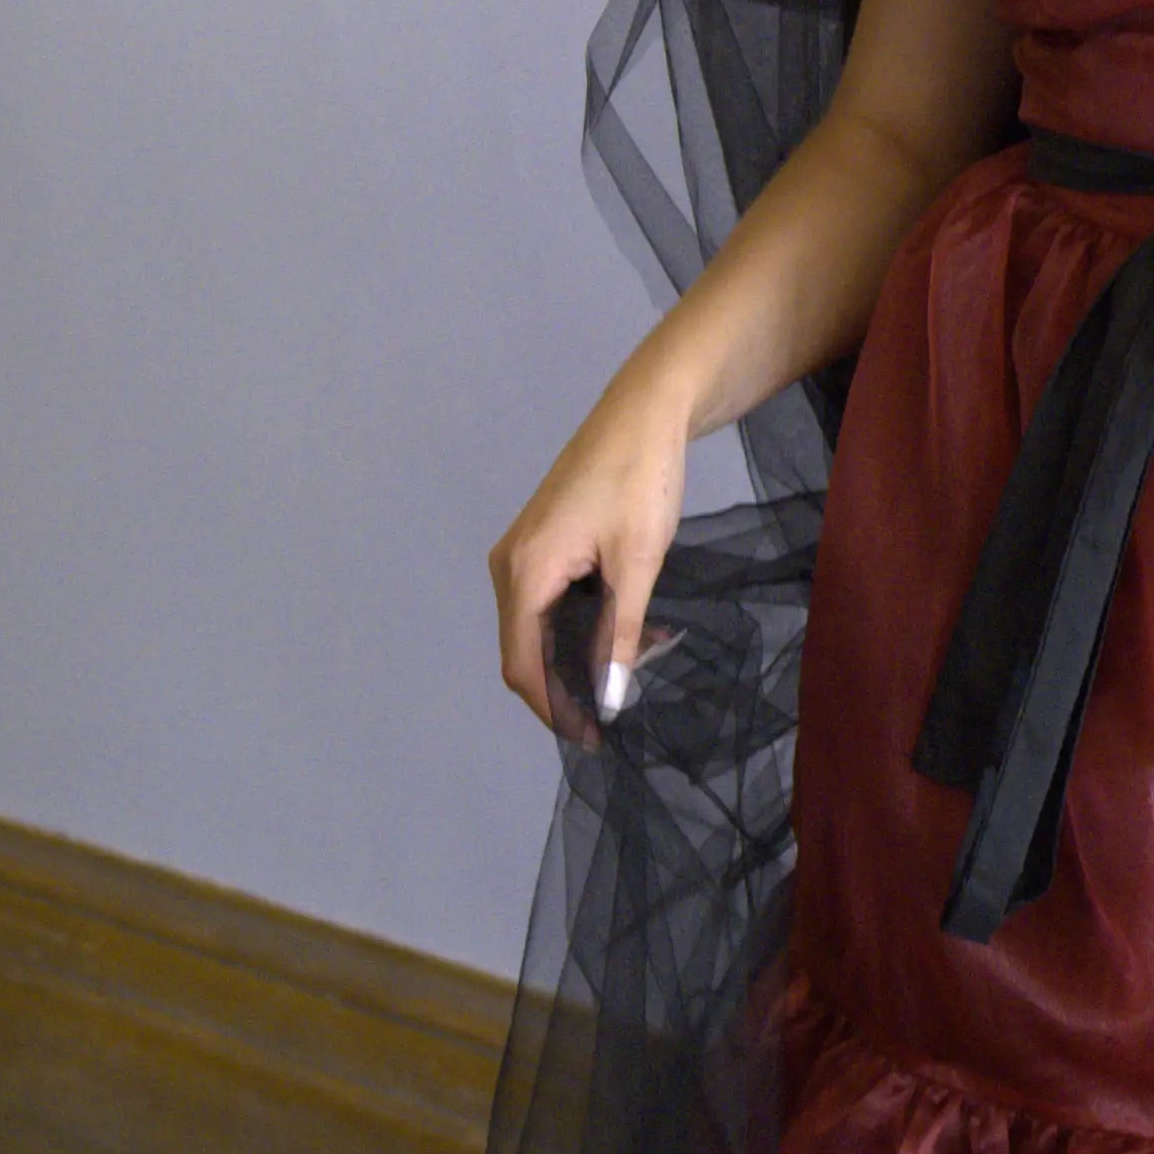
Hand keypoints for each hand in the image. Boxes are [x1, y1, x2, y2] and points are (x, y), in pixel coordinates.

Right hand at [489, 375, 689, 739]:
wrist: (643, 414)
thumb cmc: (641, 480)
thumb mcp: (638, 566)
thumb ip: (621, 635)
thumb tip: (611, 697)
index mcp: (524, 572)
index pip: (523, 666)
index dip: (555, 709)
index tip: (594, 738)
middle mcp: (510, 566)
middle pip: (526, 652)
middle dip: (570, 686)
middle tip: (622, 706)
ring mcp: (521, 554)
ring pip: (540, 629)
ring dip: (582, 655)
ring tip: (638, 664)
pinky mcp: (540, 546)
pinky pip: (550, 604)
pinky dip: (584, 626)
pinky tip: (629, 631)